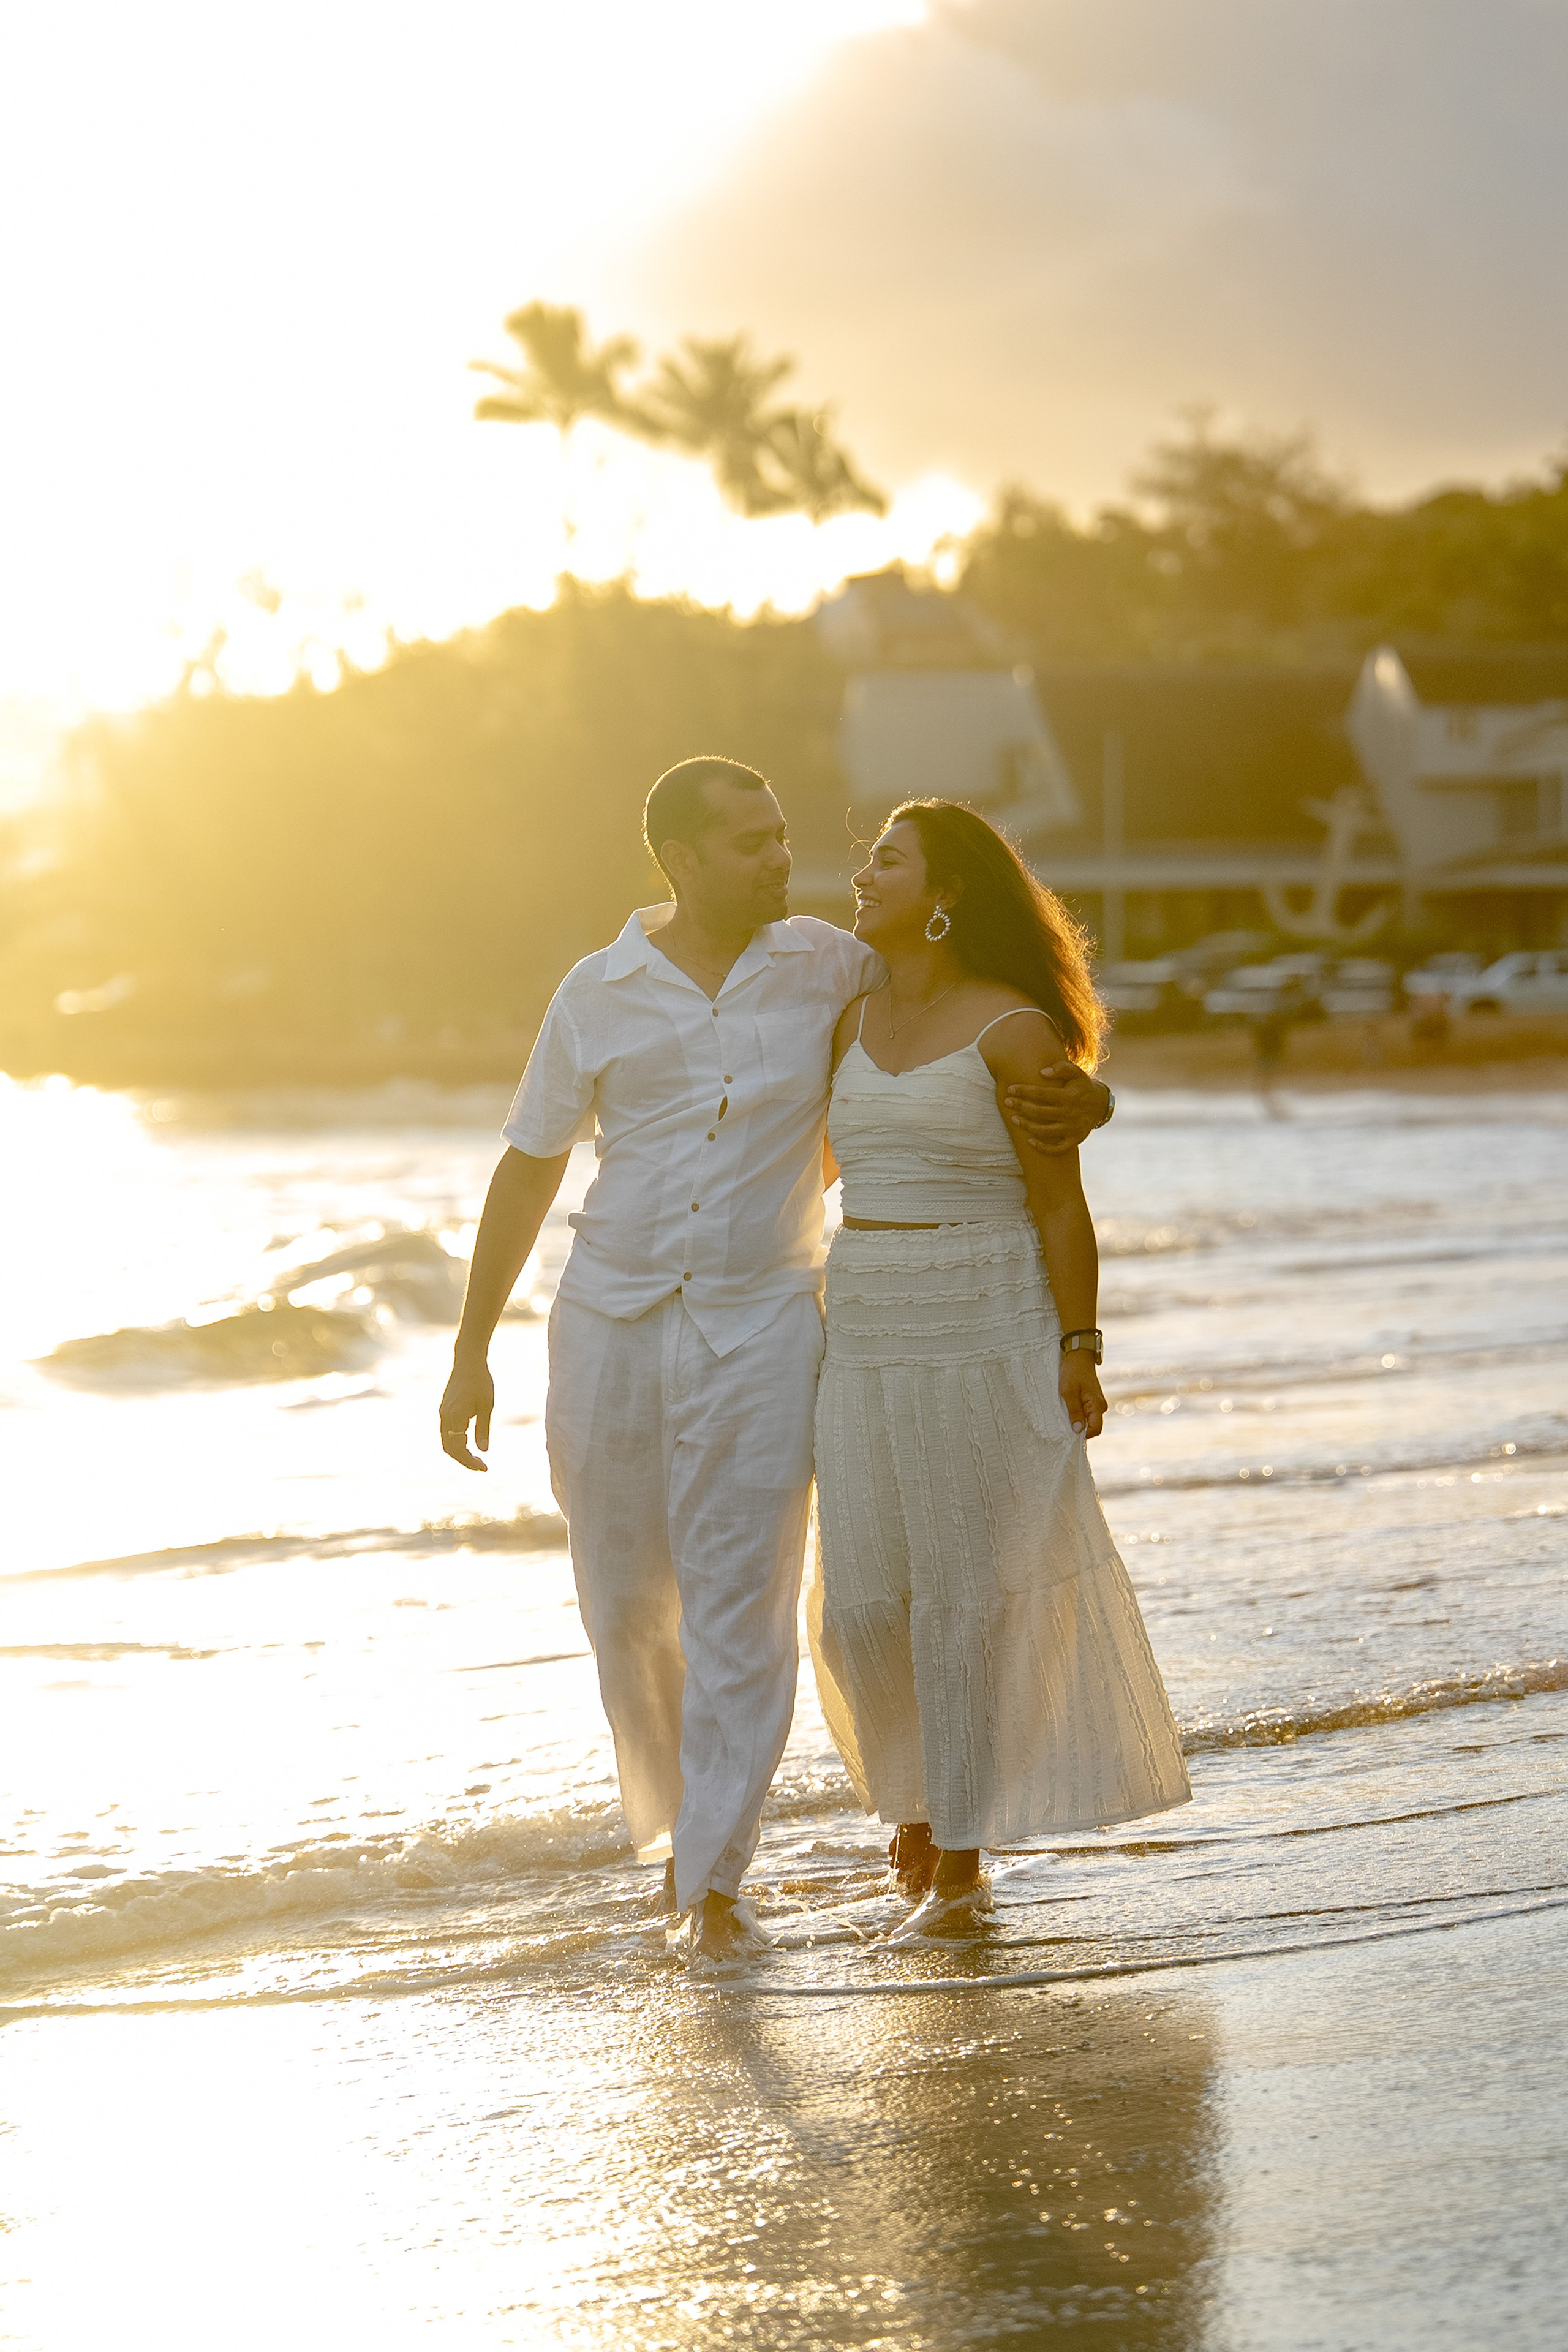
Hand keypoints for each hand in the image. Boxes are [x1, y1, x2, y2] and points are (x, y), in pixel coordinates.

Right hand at [439, 1356, 493, 1470]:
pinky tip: (469, 1444)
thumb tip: (483, 1450)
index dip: (469, 1461)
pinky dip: (457, 1442)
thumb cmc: (481, 1382)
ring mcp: (443, 1413)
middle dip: (464, 1460)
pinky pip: (447, 1432)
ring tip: (477, 1459)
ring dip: (460, 1453)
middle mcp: (444, 1417)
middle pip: (449, 1448)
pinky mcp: (445, 1410)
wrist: (468, 1362)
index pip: (458, 1448)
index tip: (484, 1468)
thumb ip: (483, 1429)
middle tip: (481, 1467)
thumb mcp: (486, 1406)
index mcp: (454, 1416)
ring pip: (446, 1441)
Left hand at [1005, 1063, 1108, 1153]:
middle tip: (1007, 1102)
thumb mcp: (1076, 1072)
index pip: (1041, 1094)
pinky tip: (1029, 1141)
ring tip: (1013, 1119)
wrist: (1101, 1105)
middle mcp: (1071, 1114)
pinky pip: (1057, 1149)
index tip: (1010, 1089)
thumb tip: (1042, 1072)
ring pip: (1044, 1131)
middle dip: (1020, 1107)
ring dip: (1026, 1126)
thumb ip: (1061, 1068)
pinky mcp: (1074, 1140)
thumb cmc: (1081, 1086)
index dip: (1024, 1091)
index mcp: (1069, 1096)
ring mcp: (1072, 1129)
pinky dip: (1042, 1147)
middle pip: (1039, 1112)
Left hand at [1060, 1353, 1105, 1439]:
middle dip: (1079, 1427)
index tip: (1069, 1432)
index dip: (1083, 1434)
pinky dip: (1077, 1414)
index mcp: (1097, 1405)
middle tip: (1063, 1422)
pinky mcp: (1092, 1401)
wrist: (1078, 1356)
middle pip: (1092, 1426)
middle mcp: (1100, 1406)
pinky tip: (1067, 1409)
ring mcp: (1097, 1404)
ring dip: (1077, 1420)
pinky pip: (1086, 1413)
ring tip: (1064, 1413)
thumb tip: (1078, 1430)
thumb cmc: (1073, 1371)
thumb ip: (1074, 1411)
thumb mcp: (1069, 1392)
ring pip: (1088, 1420)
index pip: (1096, 1429)